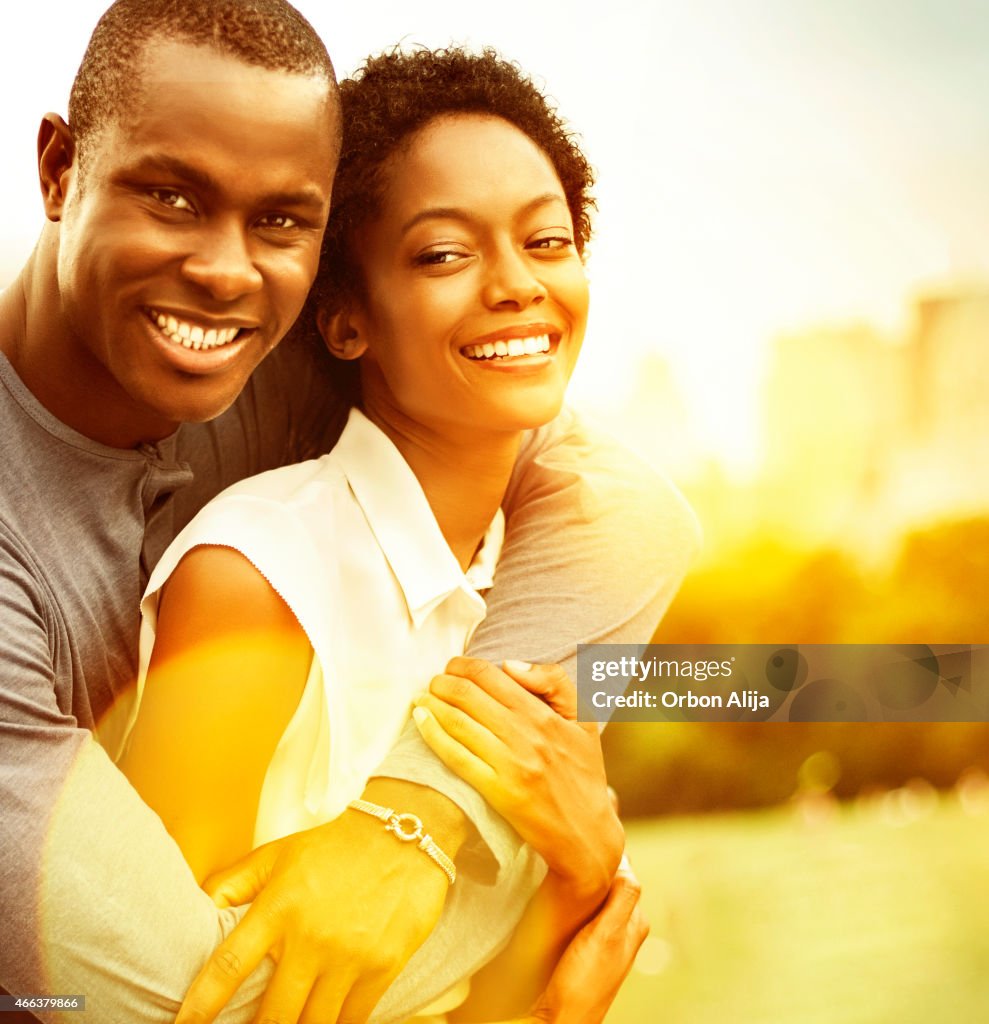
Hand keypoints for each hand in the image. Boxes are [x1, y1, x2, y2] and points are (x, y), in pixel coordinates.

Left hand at [176, 791, 453, 1023]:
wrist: (404, 833)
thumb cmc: (333, 846)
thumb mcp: (277, 854)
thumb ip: (231, 884)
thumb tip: (195, 912)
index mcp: (277, 907)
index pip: (227, 968)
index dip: (198, 1008)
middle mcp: (311, 937)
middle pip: (272, 1017)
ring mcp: (349, 955)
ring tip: (292, 1021)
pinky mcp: (382, 966)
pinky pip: (352, 1020)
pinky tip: (328, 1017)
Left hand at [413, 657, 622, 905]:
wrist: (586, 833)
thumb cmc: (583, 773)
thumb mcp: (584, 720)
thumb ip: (555, 682)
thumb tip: (510, 664)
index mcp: (544, 715)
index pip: (491, 675)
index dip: (464, 665)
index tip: (453, 666)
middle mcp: (525, 736)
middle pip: (469, 694)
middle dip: (443, 681)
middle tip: (434, 681)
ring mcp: (510, 764)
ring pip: (458, 721)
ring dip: (432, 702)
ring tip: (421, 697)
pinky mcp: (497, 791)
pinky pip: (457, 756)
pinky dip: (433, 734)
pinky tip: (420, 721)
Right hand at [528, 867, 648, 1023]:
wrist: (561, 1018)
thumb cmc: (583, 982)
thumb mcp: (606, 935)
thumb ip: (622, 900)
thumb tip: (628, 864)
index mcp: (635, 922)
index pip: (626, 873)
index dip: (607, 860)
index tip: (585, 853)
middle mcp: (625, 927)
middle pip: (612, 883)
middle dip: (594, 871)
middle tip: (572, 865)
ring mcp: (606, 935)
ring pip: (597, 895)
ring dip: (582, 886)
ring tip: (565, 880)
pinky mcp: (587, 943)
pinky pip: (585, 909)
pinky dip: (575, 901)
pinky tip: (562, 901)